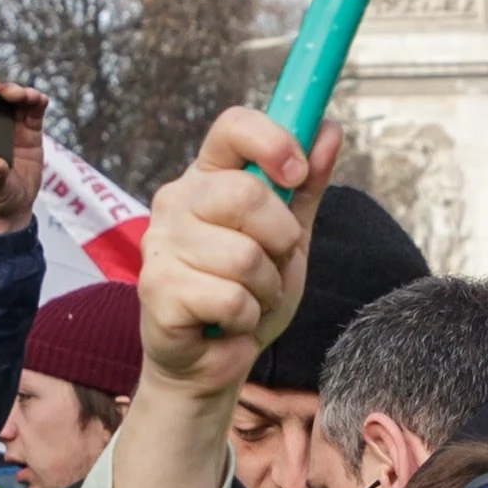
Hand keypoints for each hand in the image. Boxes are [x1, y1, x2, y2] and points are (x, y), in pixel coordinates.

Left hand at [0, 81, 48, 233]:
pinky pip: (35, 113)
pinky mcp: (31, 133)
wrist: (15, 207)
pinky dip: (38, 103)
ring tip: (30, 96)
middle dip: (6, 91)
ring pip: (18, 103)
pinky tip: (41, 100)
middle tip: (11, 93)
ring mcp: (14, 129)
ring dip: (24, 94)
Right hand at [133, 105, 336, 395]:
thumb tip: (329, 129)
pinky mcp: (157, 289)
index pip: (234, 126)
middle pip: (247, 193)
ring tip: (247, 299)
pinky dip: (246, 318)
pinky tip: (227, 322)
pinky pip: (231, 299)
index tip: (297, 173)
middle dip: (281, 239)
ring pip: (244, 256)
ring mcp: (161, 244)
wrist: (211, 361)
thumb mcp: (287, 237)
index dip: (273, 142)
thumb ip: (306, 186)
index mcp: (208, 177)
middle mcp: (177, 201)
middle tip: (270, 263)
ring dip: (265, 289)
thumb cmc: (246, 292)